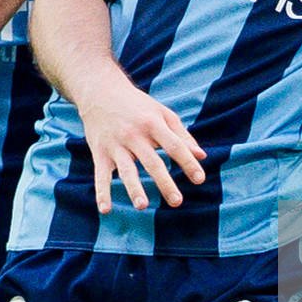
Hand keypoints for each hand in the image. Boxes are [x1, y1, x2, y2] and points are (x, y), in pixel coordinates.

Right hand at [76, 79, 205, 212]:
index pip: (174, 146)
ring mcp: (116, 145)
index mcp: (153, 124)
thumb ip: (182, 135)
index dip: (188, 162)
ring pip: (127, 170)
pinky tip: (105, 210)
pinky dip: (102, 193)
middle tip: (177, 202)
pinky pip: (101, 176)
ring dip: (134, 189)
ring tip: (143, 206)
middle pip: (152, 162)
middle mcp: (134, 135)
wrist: (100, 91)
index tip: (200, 179)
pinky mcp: (99, 153)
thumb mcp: (162, 113)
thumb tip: (202, 156)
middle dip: (164, 182)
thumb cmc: (137, 105)